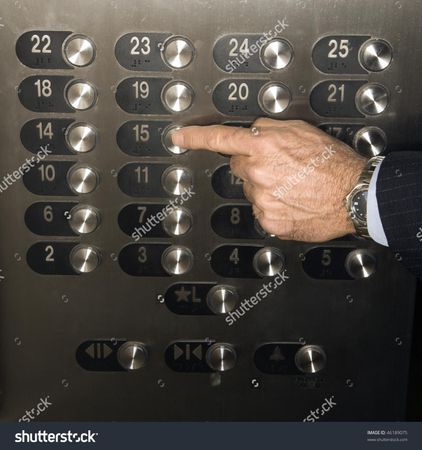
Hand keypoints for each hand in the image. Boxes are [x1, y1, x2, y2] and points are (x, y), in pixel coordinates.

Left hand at [172, 118, 366, 241]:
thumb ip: (269, 130)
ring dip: (265, 186)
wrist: (352, 195)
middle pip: (238, 167)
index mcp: (264, 145)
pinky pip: (261, 209)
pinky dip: (272, 205)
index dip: (196, 137)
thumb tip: (252, 133)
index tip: (179, 136)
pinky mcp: (268, 219)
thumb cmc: (332, 163)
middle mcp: (258, 172)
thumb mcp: (301, 130)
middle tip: (279, 168)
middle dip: (252, 165)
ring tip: (292, 185)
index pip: (221, 138)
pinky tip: (292, 200)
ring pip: (251, 189)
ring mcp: (261, 198)